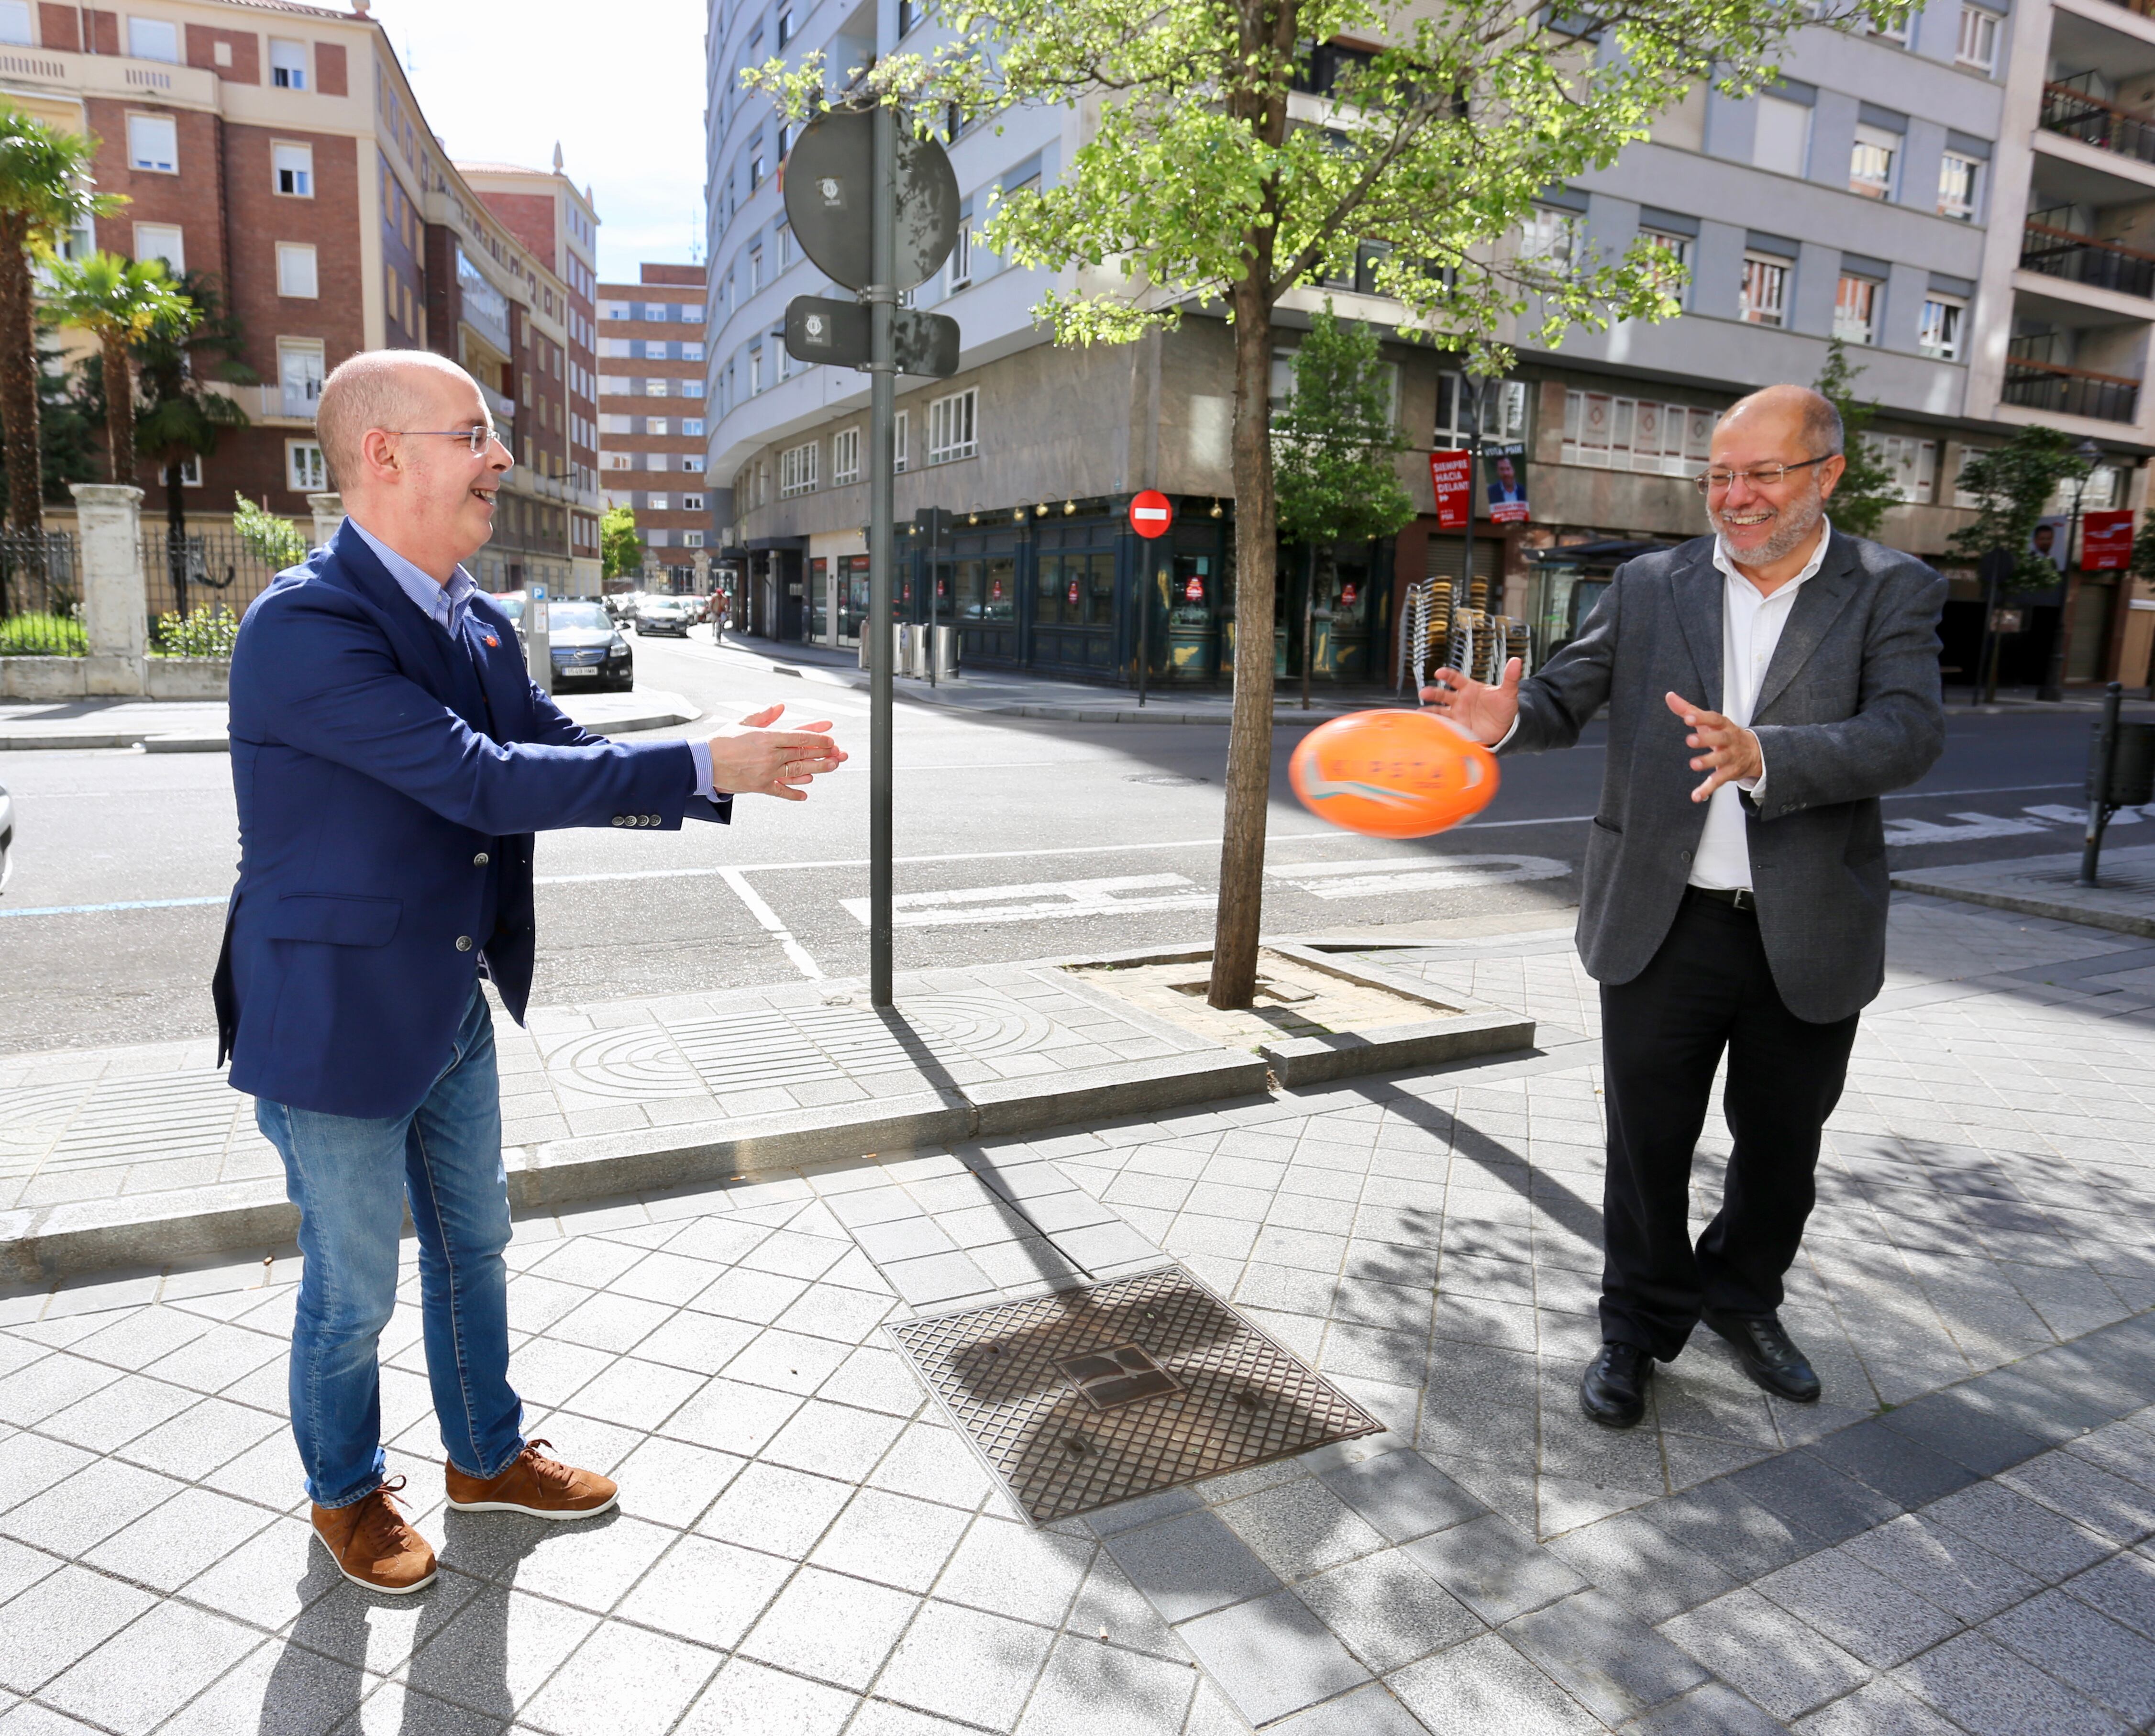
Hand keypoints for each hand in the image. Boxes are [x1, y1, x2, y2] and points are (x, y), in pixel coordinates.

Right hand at [708, 704, 846, 800]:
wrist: (703, 763)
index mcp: (766, 738)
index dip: (817, 737)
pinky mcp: (760, 786)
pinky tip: (806, 793)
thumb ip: (763, 716)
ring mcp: (766, 773)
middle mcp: (769, 756)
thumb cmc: (721, 742)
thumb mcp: (742, 723)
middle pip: (802, 754)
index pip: (798, 737)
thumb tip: (779, 707)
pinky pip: (781, 791)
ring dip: (817, 769)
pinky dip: (794, 793)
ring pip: (798, 771)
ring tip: (832, 766)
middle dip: (823, 753)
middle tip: (839, 753)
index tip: (830, 738)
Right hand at [1420, 657, 1521, 745]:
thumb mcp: (1509, 692)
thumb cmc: (1504, 707)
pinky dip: (1435, 725)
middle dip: (1433, 693)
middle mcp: (1460, 700)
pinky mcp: (1458, 727)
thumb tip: (1516, 661)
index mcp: (1470, 688)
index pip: (1455, 679)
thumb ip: (1510, 677)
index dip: (1447, 675)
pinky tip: (1426, 725)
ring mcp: (1457, 714)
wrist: (1505, 728)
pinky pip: (1444, 725)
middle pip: (1443, 694)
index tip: (1439, 672)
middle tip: (1424, 692)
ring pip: (1440, 710)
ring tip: (1420, 712)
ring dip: (1430, 710)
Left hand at [1665, 691, 1760, 802]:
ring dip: (1707, 762)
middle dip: (1706, 739)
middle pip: (1719, 738)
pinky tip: (1696, 796)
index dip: (1702, 718)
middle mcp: (1728, 740)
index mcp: (1722, 725)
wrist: (1754, 752)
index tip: (1688, 717)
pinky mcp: (1729, 773)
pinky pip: (1718, 781)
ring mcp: (1730, 756)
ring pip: (1720, 760)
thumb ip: (1688, 709)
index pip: (1713, 719)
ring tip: (1693, 764)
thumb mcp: (1709, 721)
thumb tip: (1669, 696)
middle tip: (1690, 740)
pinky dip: (1707, 789)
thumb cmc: (1724, 733)